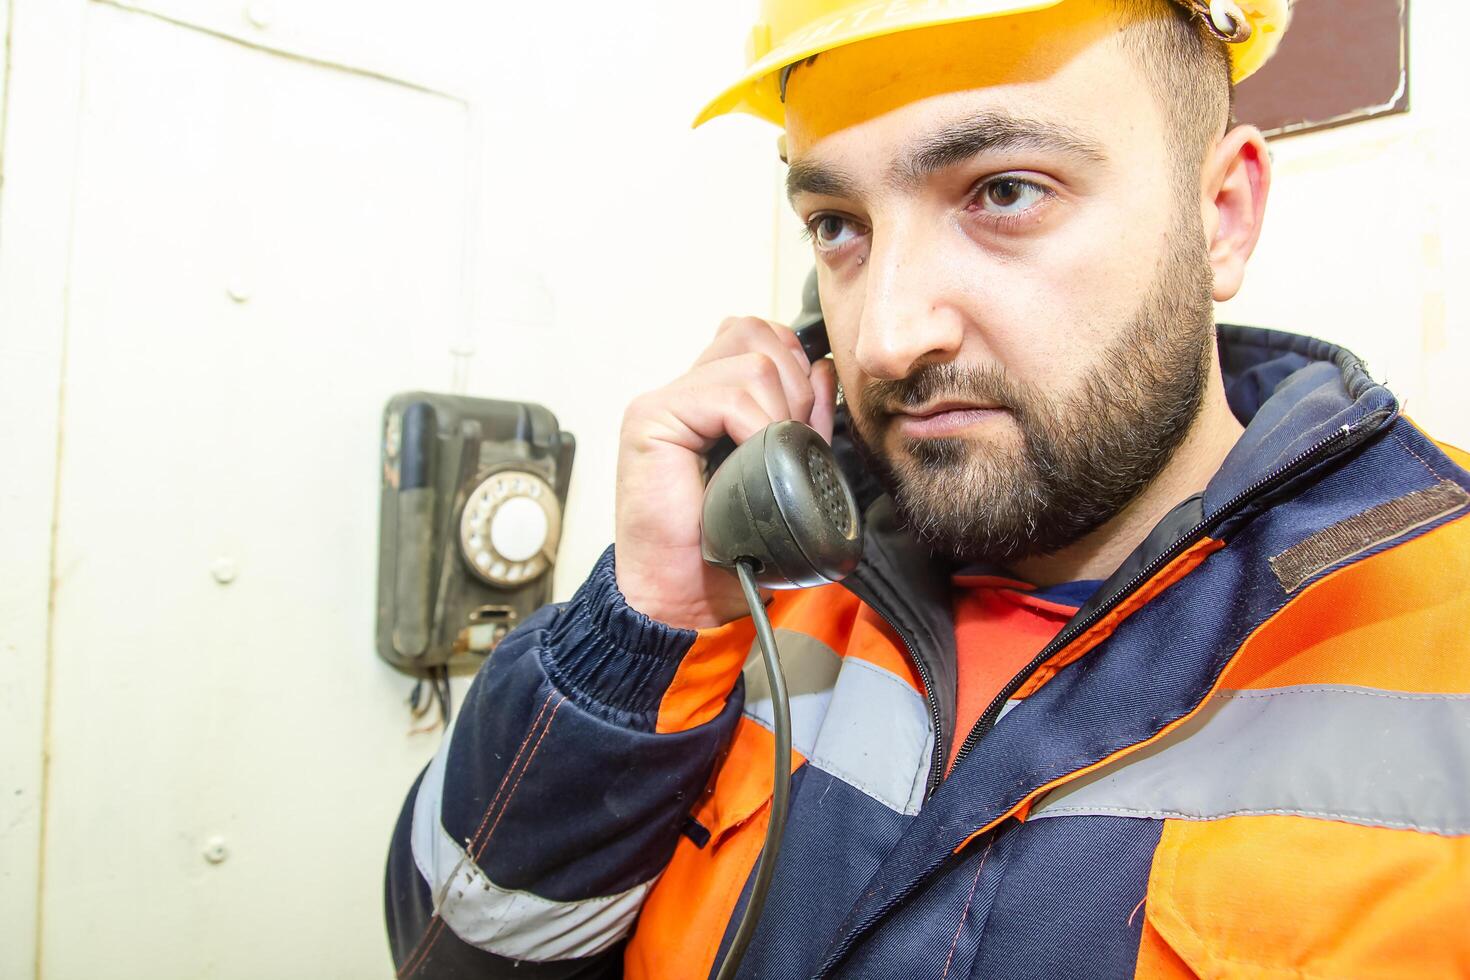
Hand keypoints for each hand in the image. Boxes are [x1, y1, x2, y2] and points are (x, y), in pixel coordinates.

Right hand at [615, 317, 837, 628]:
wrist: (685, 595)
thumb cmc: (725, 547)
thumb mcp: (783, 473)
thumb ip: (801, 420)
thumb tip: (822, 370)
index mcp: (713, 398)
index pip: (764, 339)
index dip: (798, 372)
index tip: (804, 424)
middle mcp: (686, 390)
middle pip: (757, 332)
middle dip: (795, 384)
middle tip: (788, 441)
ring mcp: (666, 400)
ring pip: (752, 359)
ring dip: (778, 410)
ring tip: (766, 456)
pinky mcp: (652, 417)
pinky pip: (729, 392)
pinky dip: (756, 425)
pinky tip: (750, 461)